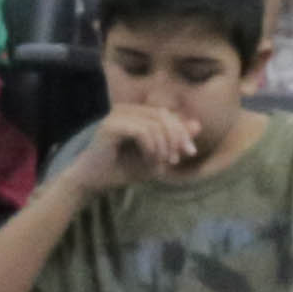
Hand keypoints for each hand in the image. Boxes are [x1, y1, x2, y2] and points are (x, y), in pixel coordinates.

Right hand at [82, 100, 207, 188]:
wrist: (94, 181)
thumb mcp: (157, 156)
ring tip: (159, 164)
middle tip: (176, 160)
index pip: (166, 115)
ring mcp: (116, 116)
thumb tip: (198, 125)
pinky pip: (142, 132)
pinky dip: (151, 148)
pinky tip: (149, 160)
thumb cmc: (123, 168)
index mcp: (135, 113)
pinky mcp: (110, 126)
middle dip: (175, 138)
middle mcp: (125, 109)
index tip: (189, 152)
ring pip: (154, 124)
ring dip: (163, 147)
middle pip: (163, 116)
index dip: (181, 131)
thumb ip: (174, 140)